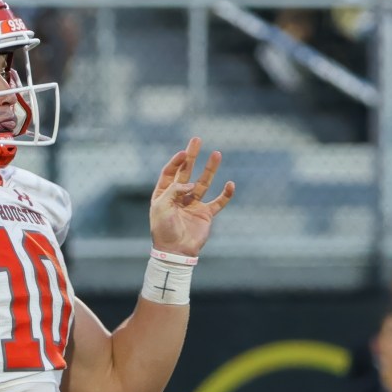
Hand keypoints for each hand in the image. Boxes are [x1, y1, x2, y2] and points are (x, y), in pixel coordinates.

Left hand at [150, 137, 234, 256]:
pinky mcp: (206, 214)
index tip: (184, 153)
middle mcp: (179, 197)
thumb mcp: (161, 207)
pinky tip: (230, 184)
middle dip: (192, 156)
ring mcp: (193, 205)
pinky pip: (218, 202)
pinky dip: (225, 194)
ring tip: (217, 153)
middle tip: (196, 139)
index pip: (170, 172)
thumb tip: (190, 184)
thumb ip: (174, 191)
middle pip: (187, 172)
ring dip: (210, 169)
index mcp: (164, 194)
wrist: (175, 251)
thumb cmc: (163, 230)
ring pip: (203, 183)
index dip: (176, 161)